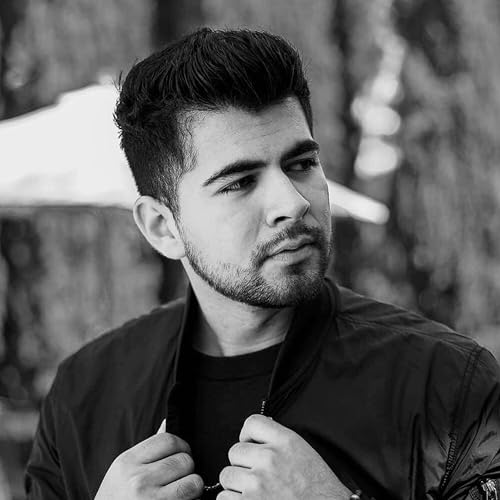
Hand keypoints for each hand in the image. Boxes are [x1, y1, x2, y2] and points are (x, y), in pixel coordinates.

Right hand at [95, 420, 203, 498]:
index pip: (168, 440)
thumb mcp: (123, 472)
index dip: (181, 446)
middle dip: (187, 469)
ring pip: (193, 481)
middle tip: (179, 478)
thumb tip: (166, 424)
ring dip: (192, 487)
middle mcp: (138, 480)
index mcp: (127, 462)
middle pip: (184, 460)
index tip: (181, 455)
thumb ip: (146, 452)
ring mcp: (150, 499)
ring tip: (180, 492)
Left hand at [217, 414, 350, 498]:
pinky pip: (224, 498)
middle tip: (256, 477)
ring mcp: (257, 483)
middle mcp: (270, 459)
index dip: (247, 435)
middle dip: (243, 465)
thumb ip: (280, 442)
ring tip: (254, 493)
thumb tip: (256, 439)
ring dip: (236, 486)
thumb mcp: (304, 454)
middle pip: (235, 451)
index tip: (250, 444)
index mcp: (286, 442)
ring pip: (227, 476)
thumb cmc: (320, 492)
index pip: (252, 423)